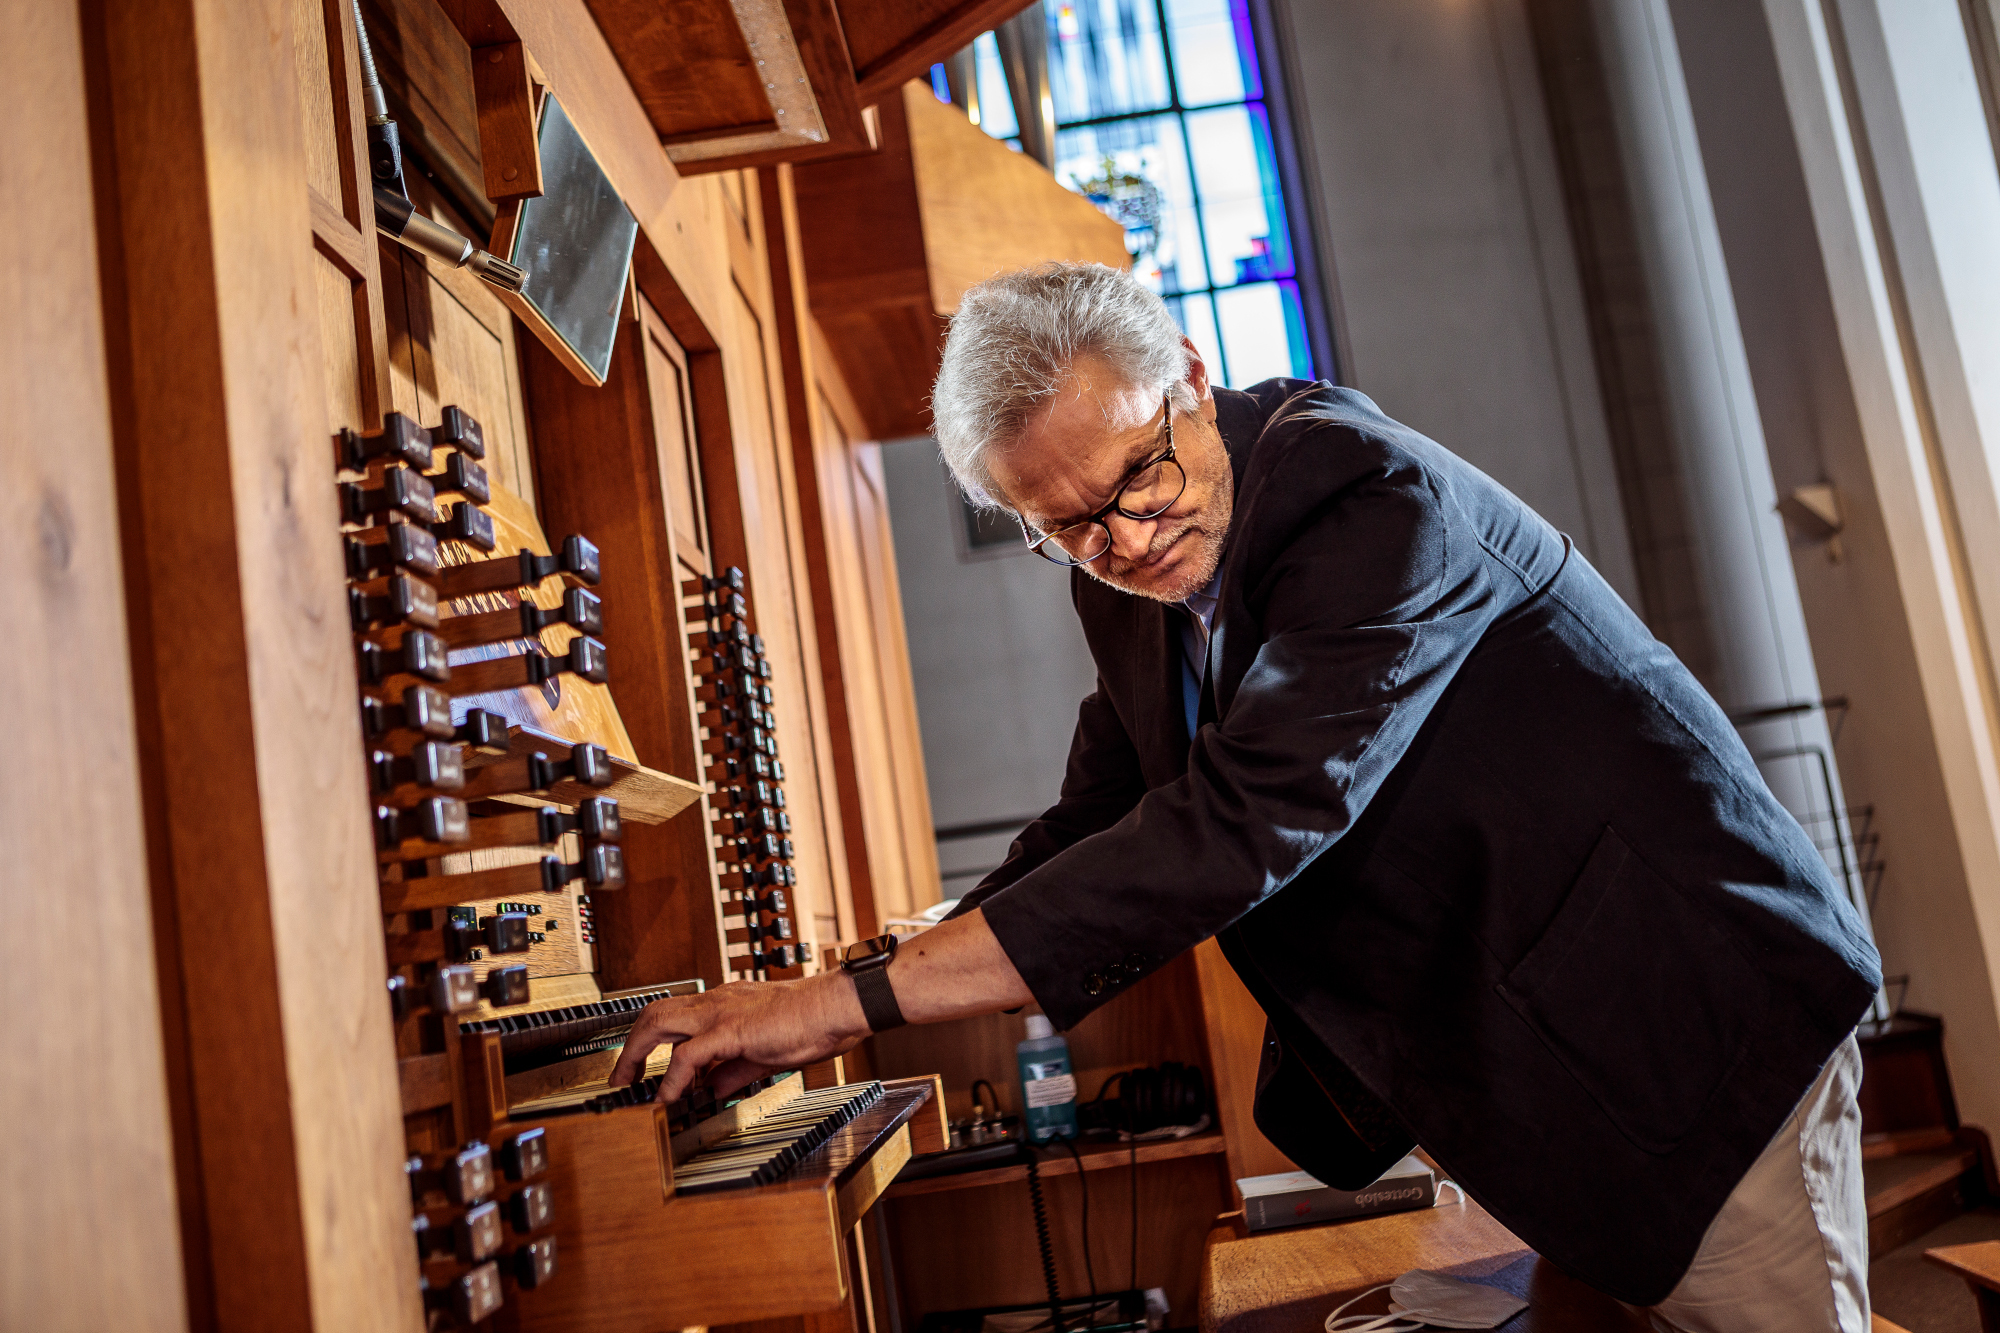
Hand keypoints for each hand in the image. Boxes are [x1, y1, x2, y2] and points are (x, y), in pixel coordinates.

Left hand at [608, 968, 870, 1102]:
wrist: (836, 1007)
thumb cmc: (810, 1023)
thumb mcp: (763, 1051)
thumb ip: (733, 1068)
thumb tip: (713, 1087)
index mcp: (724, 1004)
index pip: (674, 1016)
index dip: (650, 1041)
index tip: (641, 1069)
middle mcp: (716, 1002)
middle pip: (654, 1013)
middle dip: (631, 1046)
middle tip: (621, 1078)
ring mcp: (720, 1012)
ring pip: (658, 1022)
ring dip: (637, 1054)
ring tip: (629, 1084)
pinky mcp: (731, 1029)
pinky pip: (688, 1055)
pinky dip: (672, 1079)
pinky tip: (668, 1099)